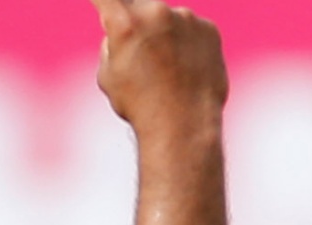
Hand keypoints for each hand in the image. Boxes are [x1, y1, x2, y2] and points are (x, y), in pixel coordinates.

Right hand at [89, 0, 227, 134]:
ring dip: (163, 36)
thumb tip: (122, 32)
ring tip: (166, 73)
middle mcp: (156, 13)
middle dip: (135, 23)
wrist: (184, 124)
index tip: (104, 3)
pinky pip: (190, 30)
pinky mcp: (209, 28)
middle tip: (138, 55)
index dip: (102, 0)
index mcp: (125, 24)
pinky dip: (186, 45)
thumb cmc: (140, 105)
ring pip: (166, 20)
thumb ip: (112, 44)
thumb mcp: (109, 76)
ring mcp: (186, 18)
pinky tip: (185, 72)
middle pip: (138, 7)